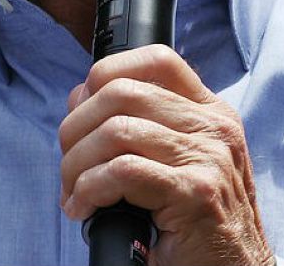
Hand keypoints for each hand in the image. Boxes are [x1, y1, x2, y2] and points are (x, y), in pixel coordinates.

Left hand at [59, 45, 274, 265]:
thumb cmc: (198, 224)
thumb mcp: (177, 163)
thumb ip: (140, 126)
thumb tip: (79, 97)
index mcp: (211, 114)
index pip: (158, 59)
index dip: (107, 73)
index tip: (82, 110)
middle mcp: (215, 129)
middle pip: (123, 92)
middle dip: (76, 128)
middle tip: (68, 166)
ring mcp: (209, 159)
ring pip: (117, 131)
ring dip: (77, 164)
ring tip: (73, 193)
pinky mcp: (196, 194)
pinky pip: (123, 172)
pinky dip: (90, 188)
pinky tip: (86, 208)